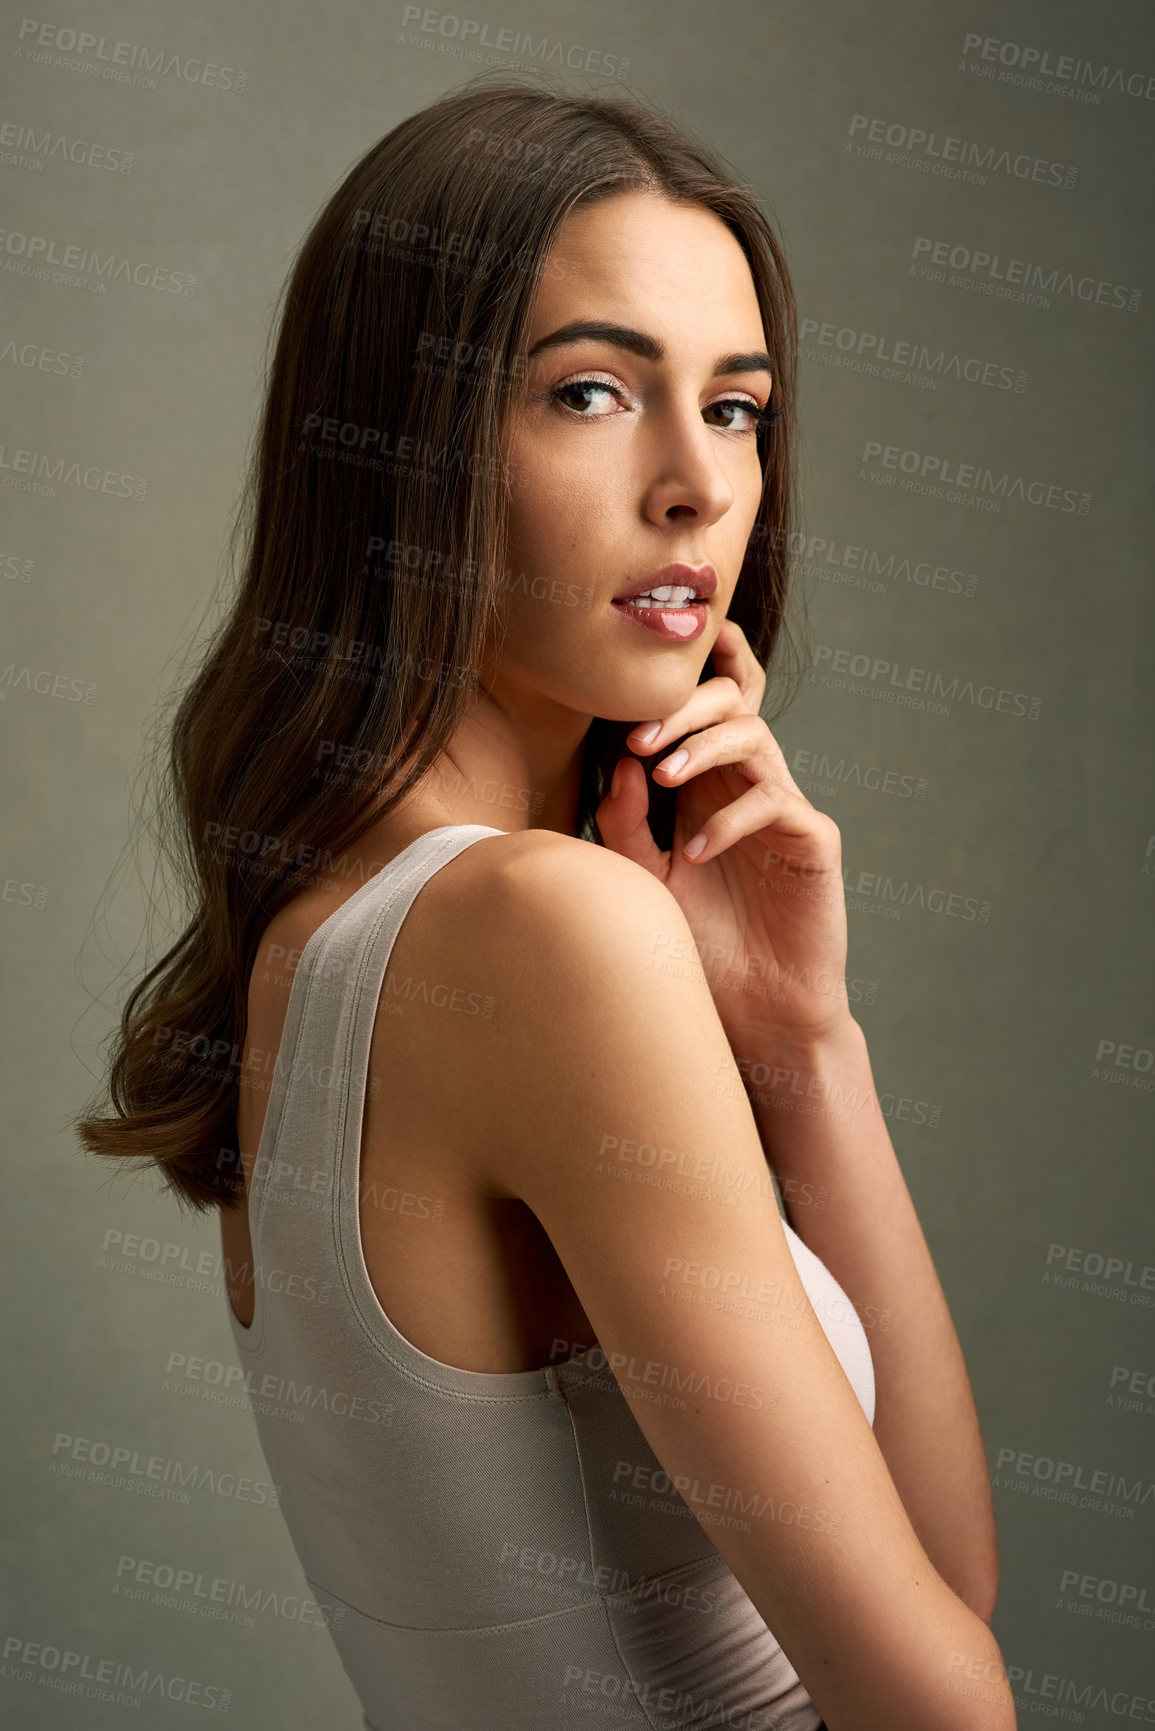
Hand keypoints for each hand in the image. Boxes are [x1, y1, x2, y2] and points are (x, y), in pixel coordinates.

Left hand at [593, 617, 852, 1047]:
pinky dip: (731, 819)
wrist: (756, 1015)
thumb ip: (626, 825)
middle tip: (638, 735)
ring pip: (754, 738)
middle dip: (684, 707)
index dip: (684, 680)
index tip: (630, 685)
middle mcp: (747, 787)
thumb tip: (619, 764)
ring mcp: (784, 809)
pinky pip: (775, 803)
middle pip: (731, 705)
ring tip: (661, 775)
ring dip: (704, 747)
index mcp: (707, 787)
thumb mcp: (645, 882)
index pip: (702, 713)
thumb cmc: (700, 948)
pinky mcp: (813, 840)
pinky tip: (696, 854)